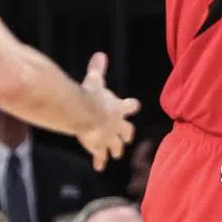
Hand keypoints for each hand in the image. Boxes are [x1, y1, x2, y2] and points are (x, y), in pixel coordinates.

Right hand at [77, 52, 141, 171]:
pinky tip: (99, 167)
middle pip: (127, 131)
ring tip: (116, 155)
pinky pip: (100, 156)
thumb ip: (97, 69)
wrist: (87, 114)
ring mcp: (109, 137)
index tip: (134, 106)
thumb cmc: (91, 95)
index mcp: (119, 108)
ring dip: (116, 149)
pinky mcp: (99, 146)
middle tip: (128, 139)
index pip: (130, 106)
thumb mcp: (95, 80)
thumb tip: (100, 54)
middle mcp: (117, 124)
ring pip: (116, 146)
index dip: (131, 105)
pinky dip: (100, 161)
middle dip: (127, 134)